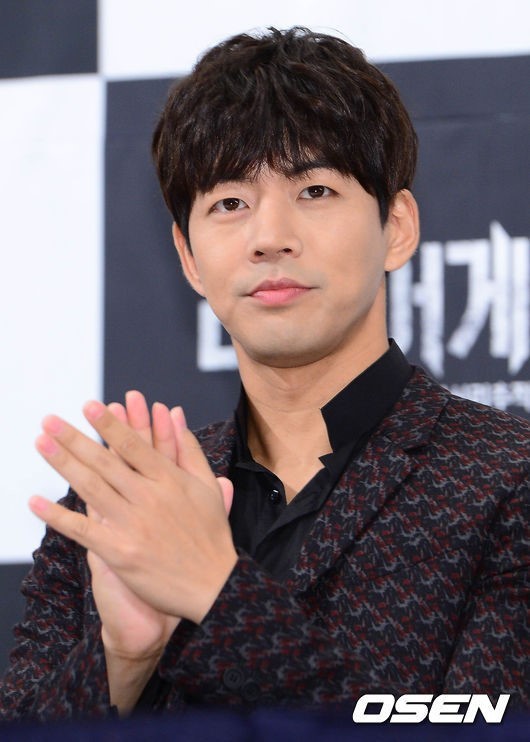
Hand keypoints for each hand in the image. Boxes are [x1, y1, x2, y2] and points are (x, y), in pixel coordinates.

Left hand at [30, 398, 236, 630]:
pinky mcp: (120, 552)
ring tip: (41, 444)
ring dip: (62, 464)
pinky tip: (36, 502)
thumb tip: (178, 418)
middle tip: (50, 420)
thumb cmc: (213, 536)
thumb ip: (191, 452)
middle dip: (74, 438)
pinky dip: (57, 516)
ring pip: (90, 488)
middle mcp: (148, 497)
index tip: (89, 406)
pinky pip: (83, 530)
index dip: (109, 424)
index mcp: (169, 480)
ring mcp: (132, 524)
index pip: (133, 445)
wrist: (214, 585)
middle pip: (105, 462)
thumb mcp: (209, 487)